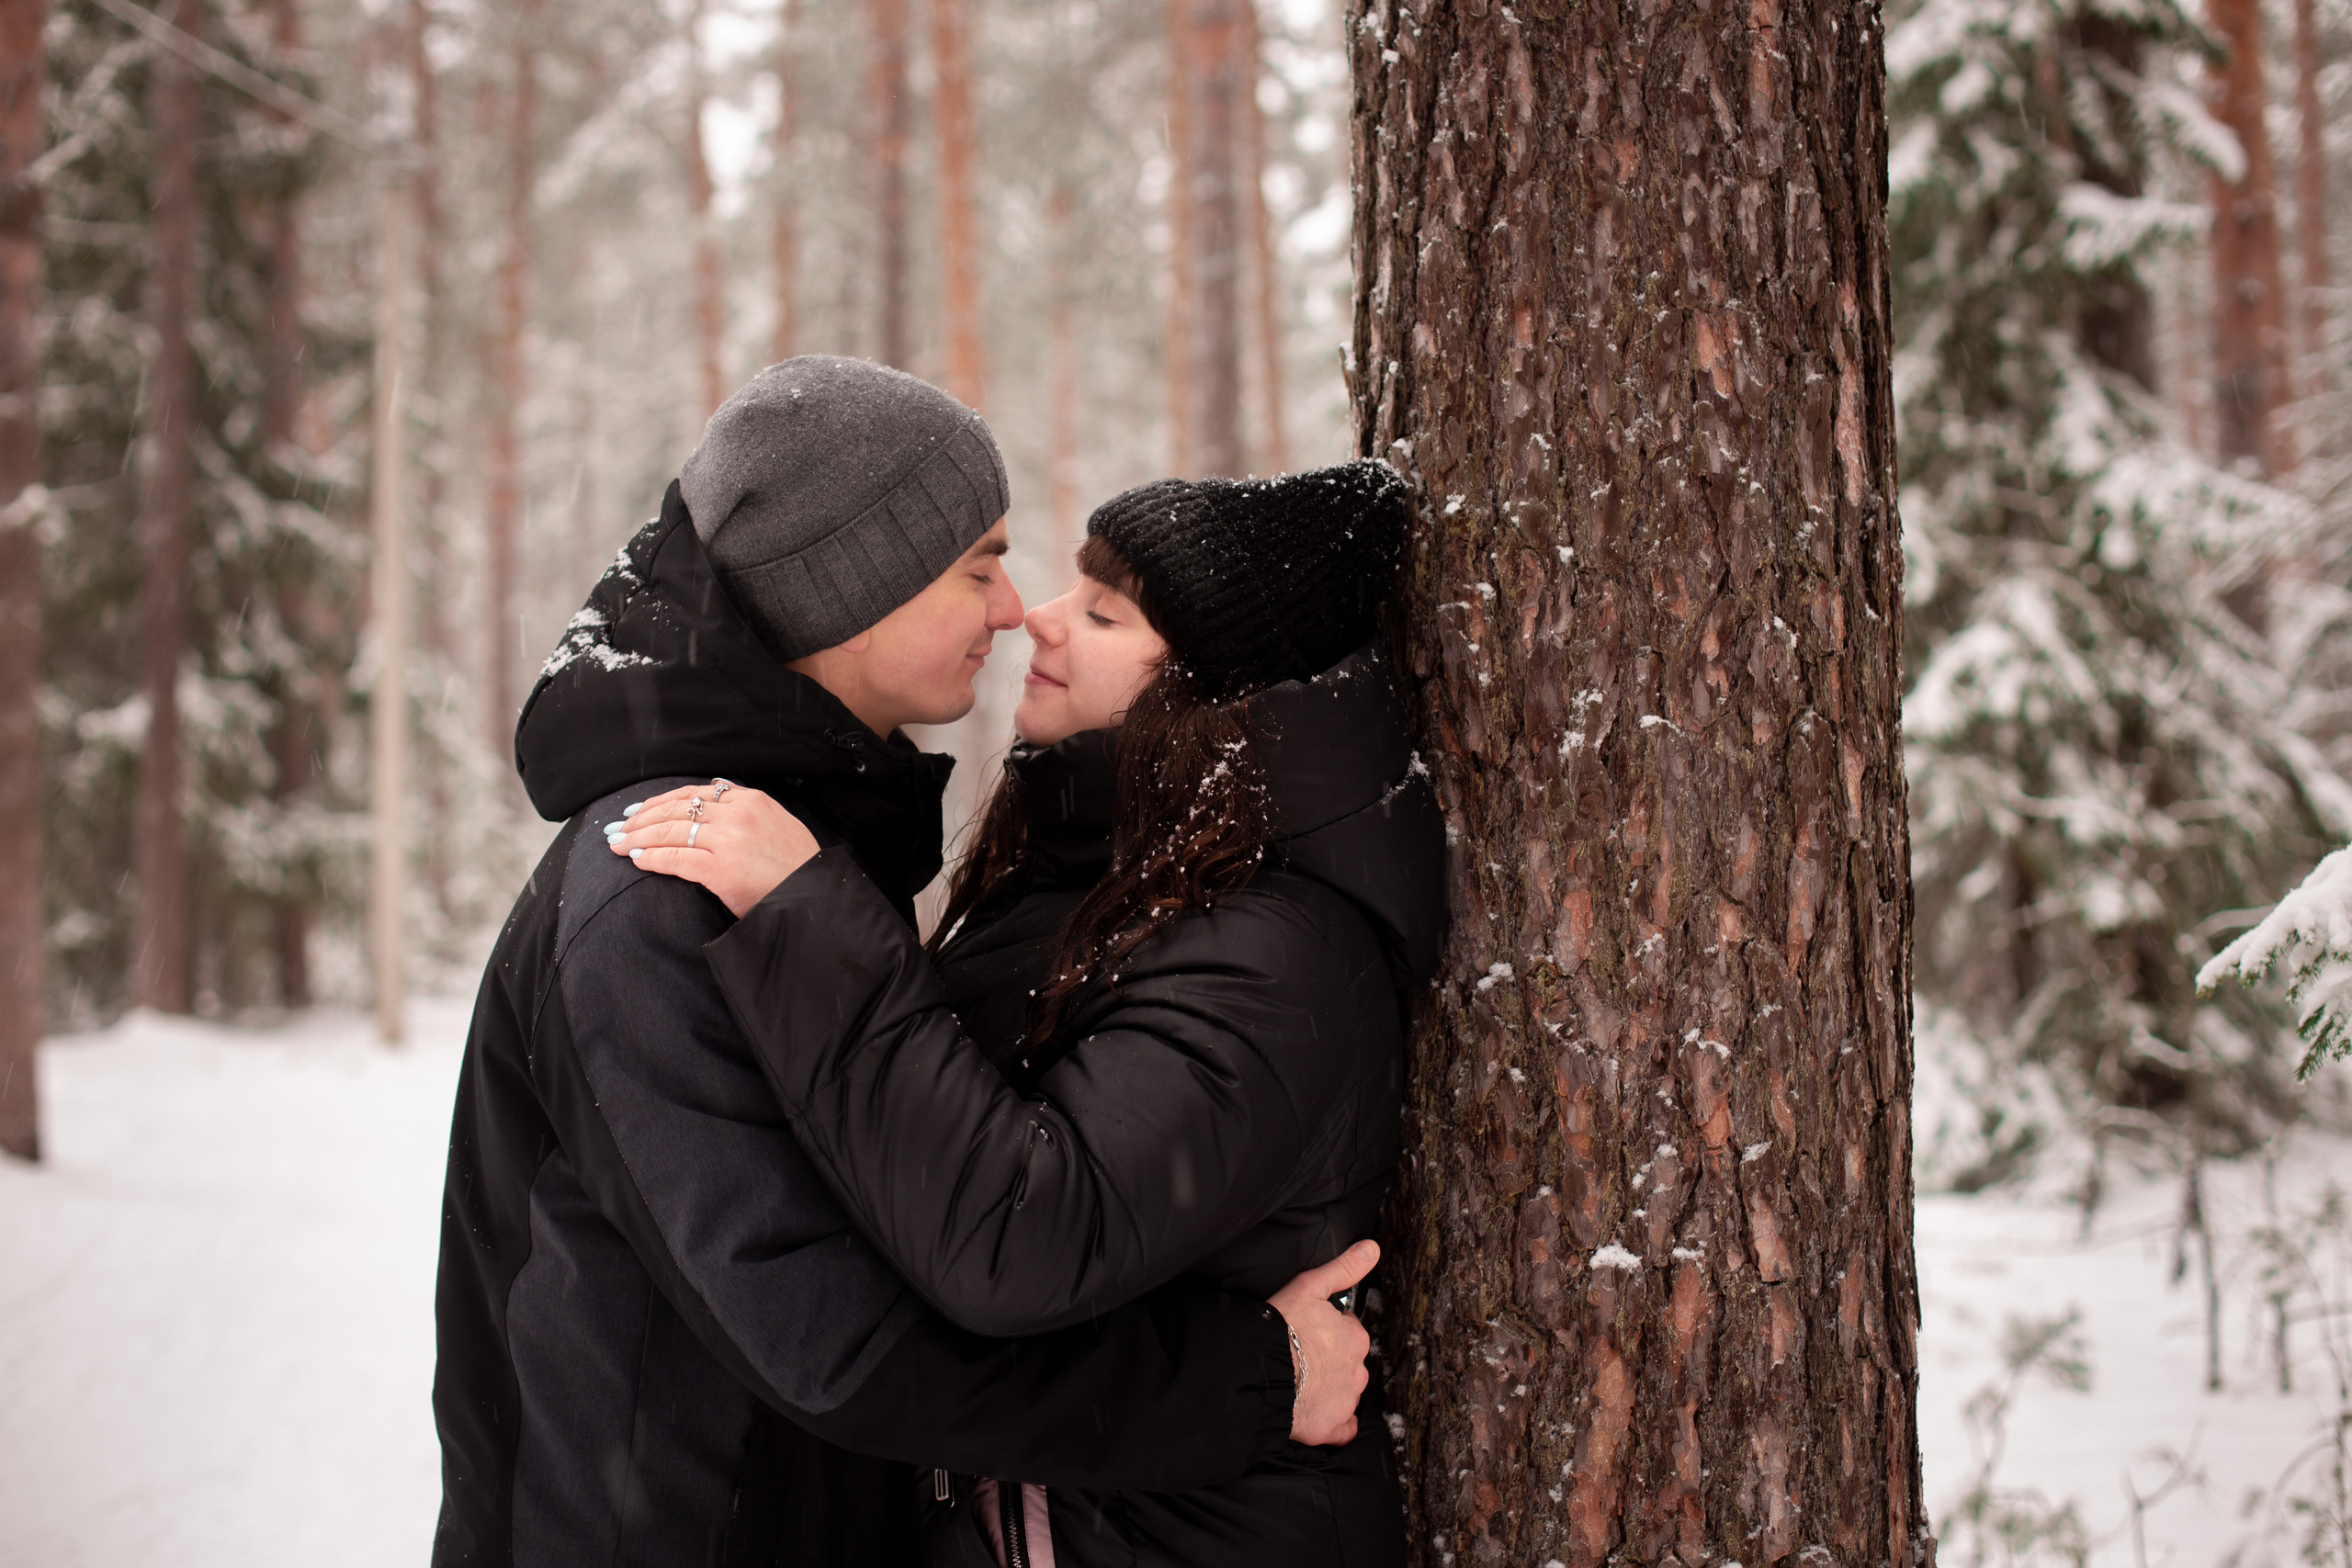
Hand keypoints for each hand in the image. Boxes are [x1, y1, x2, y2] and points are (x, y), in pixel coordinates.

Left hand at [603, 780, 820, 916]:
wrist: (814, 898)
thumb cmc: (797, 868)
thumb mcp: (778, 825)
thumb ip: (747, 814)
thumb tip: (711, 813)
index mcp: (751, 800)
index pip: (694, 793)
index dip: (661, 800)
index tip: (640, 809)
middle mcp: (737, 814)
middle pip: (676, 809)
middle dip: (641, 818)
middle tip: (618, 827)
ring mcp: (728, 841)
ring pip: (669, 832)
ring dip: (637, 838)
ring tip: (618, 844)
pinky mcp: (721, 869)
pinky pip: (675, 859)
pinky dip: (651, 859)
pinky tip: (636, 860)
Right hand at [1269, 1239, 1378, 1445]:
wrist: (1258, 1372)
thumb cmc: (1280, 1328)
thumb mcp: (1310, 1286)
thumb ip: (1343, 1269)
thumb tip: (1372, 1248)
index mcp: (1355, 1337)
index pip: (1347, 1331)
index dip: (1325, 1330)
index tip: (1306, 1331)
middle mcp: (1357, 1371)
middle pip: (1346, 1362)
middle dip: (1328, 1360)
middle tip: (1299, 1356)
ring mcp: (1345, 1402)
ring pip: (1343, 1392)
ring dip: (1327, 1388)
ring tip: (1298, 1383)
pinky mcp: (1331, 1428)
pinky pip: (1341, 1429)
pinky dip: (1332, 1422)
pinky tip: (1314, 1413)